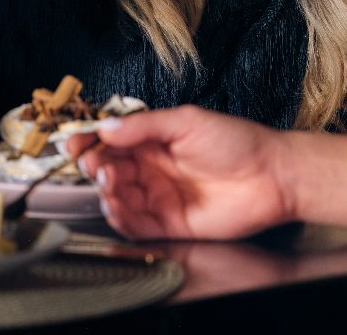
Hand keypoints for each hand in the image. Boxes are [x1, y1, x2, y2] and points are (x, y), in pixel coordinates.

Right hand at [70, 106, 296, 240]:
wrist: (272, 176)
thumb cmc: (237, 142)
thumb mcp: (186, 121)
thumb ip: (144, 126)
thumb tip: (106, 127)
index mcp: (154, 141)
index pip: (111, 142)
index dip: (90, 142)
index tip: (74, 142)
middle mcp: (153, 169)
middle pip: (110, 170)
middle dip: (96, 167)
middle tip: (95, 164)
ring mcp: (160, 197)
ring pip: (118, 198)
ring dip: (106, 192)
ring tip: (109, 182)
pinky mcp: (170, 224)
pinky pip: (136, 225)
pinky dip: (120, 218)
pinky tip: (116, 206)